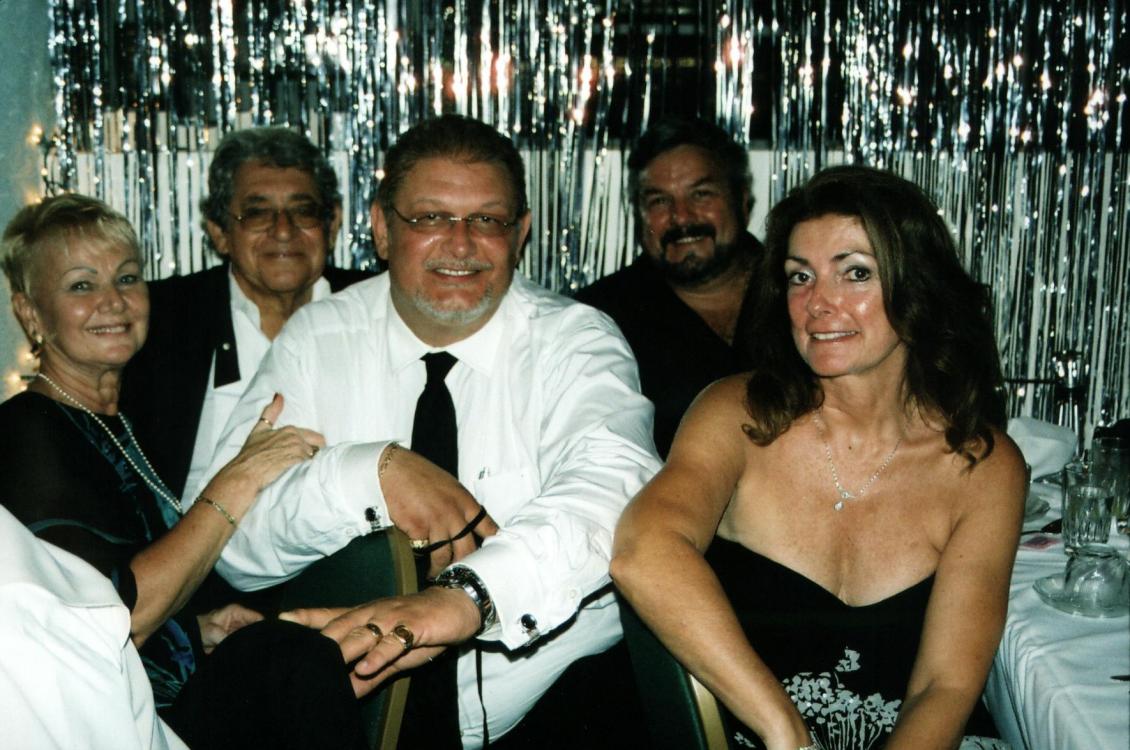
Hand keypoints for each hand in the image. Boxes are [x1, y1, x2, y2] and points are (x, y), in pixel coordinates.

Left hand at [196, 602, 263, 653]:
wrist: (189, 639)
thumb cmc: (200, 630)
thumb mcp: (214, 633)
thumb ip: (228, 638)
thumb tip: (241, 647)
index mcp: (237, 612)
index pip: (258, 618)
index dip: (265, 627)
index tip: (268, 638)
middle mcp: (241, 618)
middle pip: (257, 627)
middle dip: (259, 636)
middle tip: (264, 647)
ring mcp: (238, 628)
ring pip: (252, 635)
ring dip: (252, 642)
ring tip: (258, 651)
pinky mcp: (235, 637)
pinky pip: (245, 641)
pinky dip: (247, 646)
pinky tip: (251, 653)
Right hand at [204, 394, 325, 514]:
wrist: (244, 473)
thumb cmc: (250, 454)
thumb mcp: (259, 430)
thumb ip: (271, 412)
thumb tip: (279, 395)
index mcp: (290, 430)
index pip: (315, 437)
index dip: (314, 446)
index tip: (311, 452)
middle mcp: (296, 437)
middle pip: (320, 445)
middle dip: (318, 452)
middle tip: (309, 462)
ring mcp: (297, 449)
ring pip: (315, 457)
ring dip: (311, 463)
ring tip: (302, 470)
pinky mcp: (297, 462)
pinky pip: (311, 466)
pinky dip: (309, 470)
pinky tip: (302, 474)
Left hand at [280, 587, 481, 697]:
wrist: (458, 607)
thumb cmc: (421, 629)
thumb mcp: (393, 655)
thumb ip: (370, 674)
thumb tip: (345, 692)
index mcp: (365, 618)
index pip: (329, 616)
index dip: (304, 618)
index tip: (278, 622)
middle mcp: (374, 614)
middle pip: (339, 626)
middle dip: (316, 640)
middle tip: (293, 654)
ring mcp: (393, 619)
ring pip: (362, 632)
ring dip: (342, 648)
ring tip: (323, 662)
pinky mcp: (414, 626)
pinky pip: (394, 642)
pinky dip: (379, 654)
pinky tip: (366, 666)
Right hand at [380, 447, 498, 578]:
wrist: (395, 470)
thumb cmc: (420, 475)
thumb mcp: (450, 486)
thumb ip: (460, 506)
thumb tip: (466, 524)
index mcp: (466, 502)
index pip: (488, 527)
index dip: (492, 543)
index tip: (494, 554)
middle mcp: (454, 514)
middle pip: (468, 549)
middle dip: (465, 565)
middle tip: (461, 573)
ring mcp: (436, 522)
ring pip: (444, 556)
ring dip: (439, 568)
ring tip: (435, 574)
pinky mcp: (417, 529)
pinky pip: (422, 549)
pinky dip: (420, 554)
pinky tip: (417, 557)